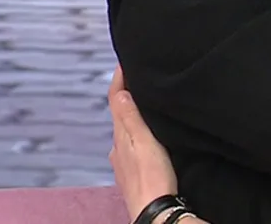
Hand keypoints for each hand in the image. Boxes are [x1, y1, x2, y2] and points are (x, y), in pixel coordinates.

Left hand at [108, 65, 178, 220]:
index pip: (116, 101)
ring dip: (131, 115)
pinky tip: (146, 138)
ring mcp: (124, 162)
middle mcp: (118, 148)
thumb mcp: (144, 143)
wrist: (155, 212)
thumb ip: (132, 119)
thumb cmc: (153, 178)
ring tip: (143, 103)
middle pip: (119, 115)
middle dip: (126, 96)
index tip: (123, 62)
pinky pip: (132, 145)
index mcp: (121, 136)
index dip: (119, 80)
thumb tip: (121, 93)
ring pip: (125, 131)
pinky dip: (136, 133)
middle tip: (135, 77)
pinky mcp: (134, 173)